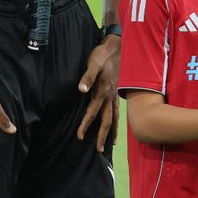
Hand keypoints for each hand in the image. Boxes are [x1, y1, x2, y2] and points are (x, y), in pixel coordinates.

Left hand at [77, 34, 119, 151]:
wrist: (118, 46)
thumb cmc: (103, 54)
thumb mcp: (93, 62)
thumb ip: (87, 76)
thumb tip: (81, 89)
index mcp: (102, 91)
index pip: (92, 113)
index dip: (85, 125)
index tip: (80, 137)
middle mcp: (110, 96)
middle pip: (106, 121)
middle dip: (102, 136)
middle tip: (99, 151)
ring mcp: (114, 95)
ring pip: (114, 117)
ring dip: (112, 131)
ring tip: (111, 143)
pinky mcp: (116, 91)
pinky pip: (116, 110)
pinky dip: (116, 121)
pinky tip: (115, 123)